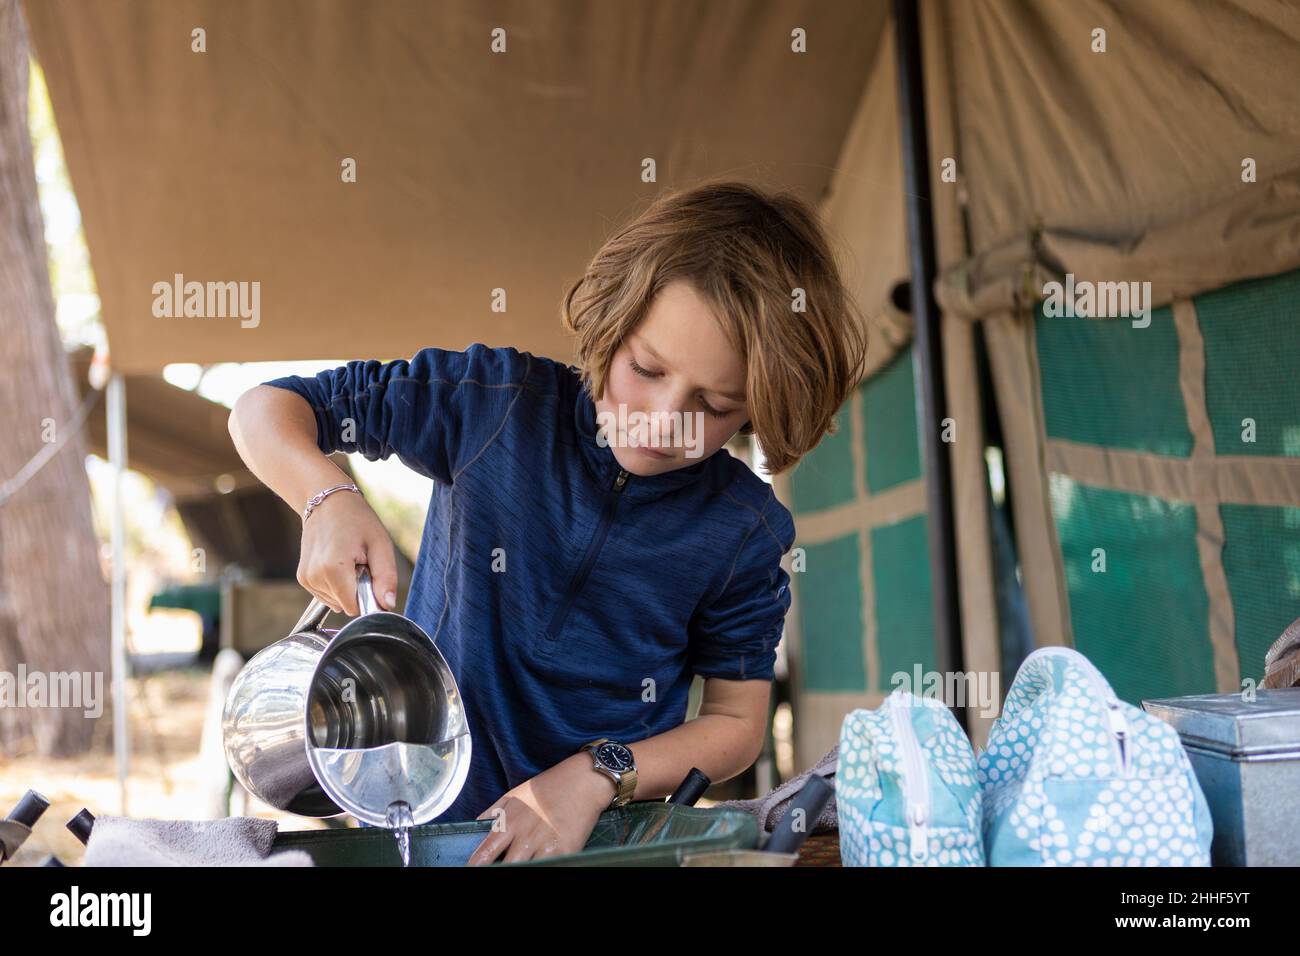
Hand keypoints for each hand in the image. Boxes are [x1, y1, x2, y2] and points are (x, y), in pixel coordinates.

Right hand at [297, 489, 397, 615]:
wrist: (327, 502)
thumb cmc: (357, 520)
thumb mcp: (380, 545)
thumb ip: (385, 578)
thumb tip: (387, 605)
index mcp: (333, 569)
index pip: (354, 608)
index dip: (367, 596)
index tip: (369, 573)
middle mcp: (315, 576)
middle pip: (345, 605)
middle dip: (357, 589)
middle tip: (359, 562)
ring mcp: (306, 578)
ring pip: (336, 602)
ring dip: (346, 586)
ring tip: (347, 559)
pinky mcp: (303, 578)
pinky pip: (327, 595)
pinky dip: (336, 584)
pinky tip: (337, 562)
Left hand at [466, 753, 614, 864]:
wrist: (584, 780)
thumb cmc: (548, 786)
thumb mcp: (515, 794)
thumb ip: (493, 812)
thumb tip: (475, 826)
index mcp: (510, 822)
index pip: (484, 853)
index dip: (474, 865)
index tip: (469, 870)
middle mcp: (526, 836)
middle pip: (506, 867)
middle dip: (499, 871)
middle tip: (497, 870)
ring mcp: (546, 846)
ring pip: (527, 869)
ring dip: (523, 869)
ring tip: (522, 864)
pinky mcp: (566, 851)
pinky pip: (550, 867)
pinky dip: (543, 866)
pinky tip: (540, 863)